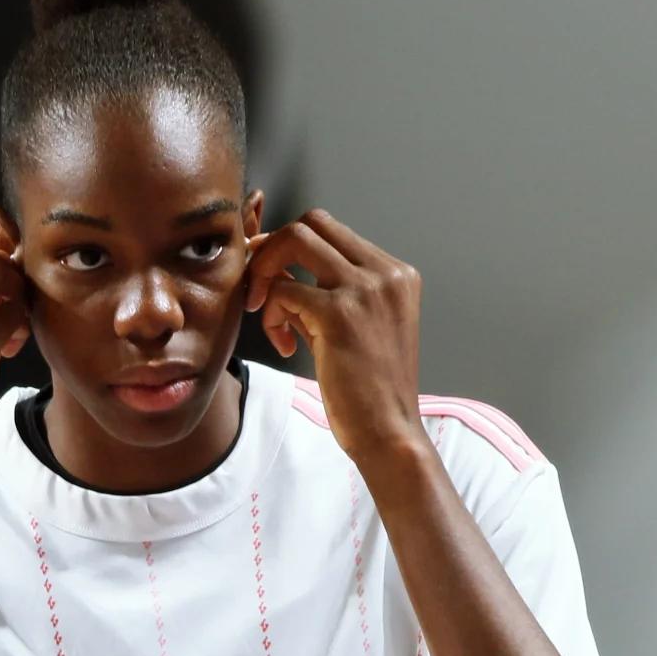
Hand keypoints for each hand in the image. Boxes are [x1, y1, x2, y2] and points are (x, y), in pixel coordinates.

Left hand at [243, 208, 426, 464]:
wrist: (389, 433)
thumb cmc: (371, 391)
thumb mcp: (355, 329)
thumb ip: (325, 293)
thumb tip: (275, 268)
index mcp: (397, 274)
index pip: (333, 231)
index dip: (292, 249)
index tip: (273, 280)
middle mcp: (386, 273)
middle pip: (313, 222)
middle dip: (274, 249)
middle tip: (259, 289)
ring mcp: (365, 289)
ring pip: (295, 240)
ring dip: (267, 272)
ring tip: (266, 313)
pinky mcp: (340, 313)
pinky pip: (283, 290)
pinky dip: (272, 314)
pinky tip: (284, 346)